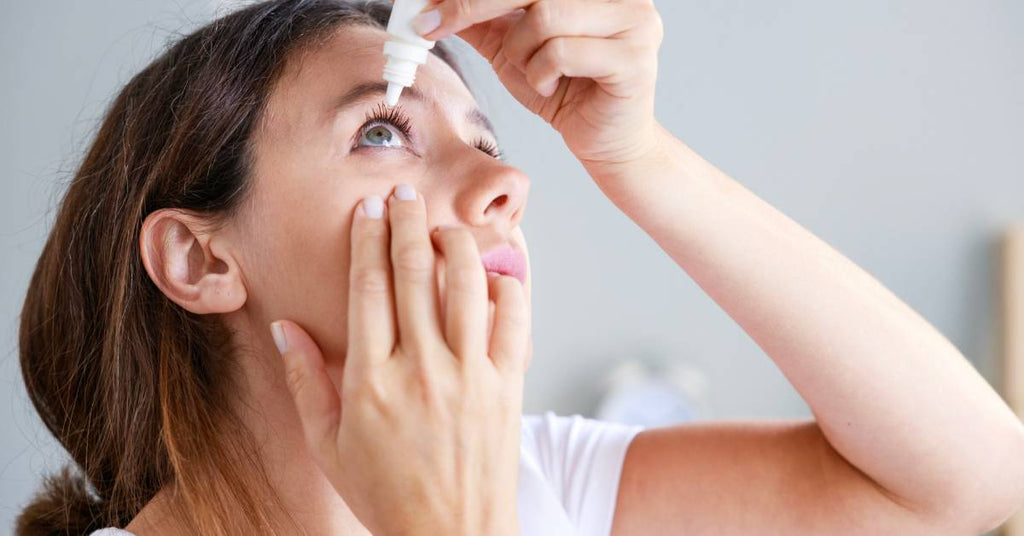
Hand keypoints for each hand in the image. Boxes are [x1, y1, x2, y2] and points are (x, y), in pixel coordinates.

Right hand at [271, 184, 528, 535]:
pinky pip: (513, 321)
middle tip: (404, 191)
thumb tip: (284, 328)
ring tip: (444, 226)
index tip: (368, 209)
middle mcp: (421, 369)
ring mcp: (469, 376)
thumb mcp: (328, 444)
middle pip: (414, 273)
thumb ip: (304, 382)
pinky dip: (507, 288)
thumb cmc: (385, 493)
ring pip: (465, 285)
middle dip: (407, 222)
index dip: (367, 240)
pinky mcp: (507, 386)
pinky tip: (494, 272)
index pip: (368, 289)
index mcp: (370, 381)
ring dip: (455, 244)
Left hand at [416, 0, 664, 176]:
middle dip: (472, 5)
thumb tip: (431, 0)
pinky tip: (551, 87)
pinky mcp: (634, 59)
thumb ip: (481, 18)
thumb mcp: (512, 46)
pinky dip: (541, 75)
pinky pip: (561, 53)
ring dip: (520, 53)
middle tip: (433, 26)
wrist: (604, 142)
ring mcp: (635, 22)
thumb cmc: (564, 89)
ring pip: (544, 19)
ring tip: (534, 74)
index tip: (428, 3)